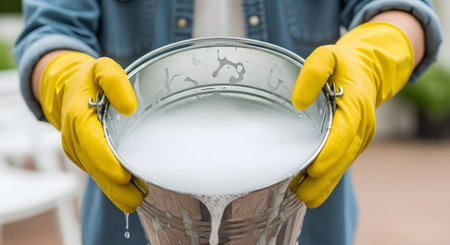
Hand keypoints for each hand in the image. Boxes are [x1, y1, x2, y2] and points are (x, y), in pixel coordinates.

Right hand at [40, 51, 147, 212]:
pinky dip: (111, 186)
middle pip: (94, 165)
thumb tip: (129, 107)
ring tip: (136, 201)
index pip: (92, 142)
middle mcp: (76, 138)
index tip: (123, 176)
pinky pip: (97, 173)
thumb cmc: (90, 79)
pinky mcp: (85, 156)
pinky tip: (129, 194)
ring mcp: (79, 149)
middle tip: (136, 199)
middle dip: (114, 185)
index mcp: (79, 117)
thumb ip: (115, 83)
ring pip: (96, 174)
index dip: (106, 161)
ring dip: (114, 190)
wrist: (68, 88)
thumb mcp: (103, 69)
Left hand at [290, 22, 413, 207]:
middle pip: (343, 157)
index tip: (314, 170)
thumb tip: (299, 102)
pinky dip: (328, 179)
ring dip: (325, 183)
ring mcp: (359, 137)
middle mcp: (361, 126)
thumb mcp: (326, 57)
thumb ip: (313, 74)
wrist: (367, 70)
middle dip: (324, 178)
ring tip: (303, 197)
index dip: (330, 153)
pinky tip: (310, 189)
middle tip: (303, 195)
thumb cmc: (342, 64)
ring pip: (343, 165)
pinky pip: (341, 164)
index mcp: (355, 105)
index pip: (344, 133)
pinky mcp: (354, 144)